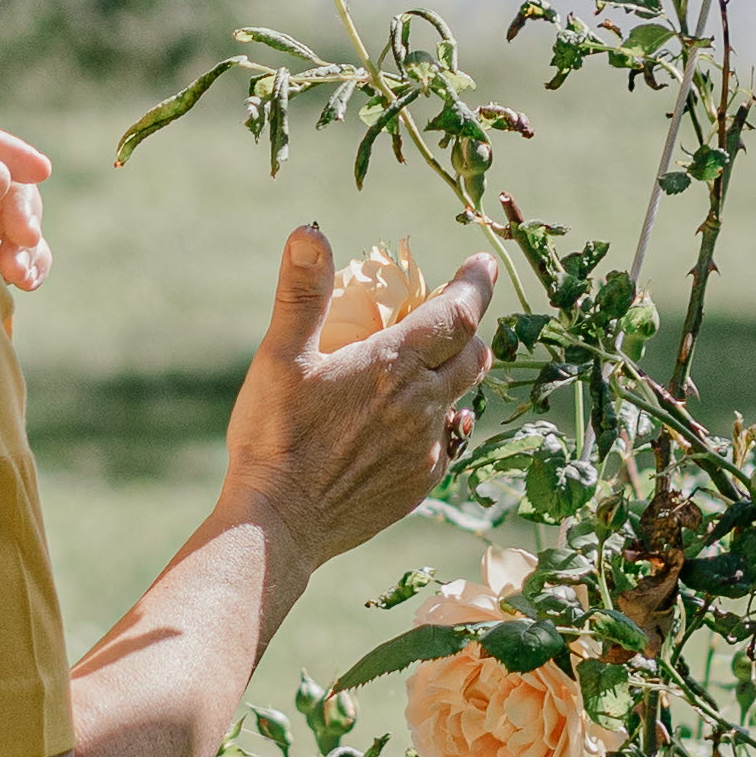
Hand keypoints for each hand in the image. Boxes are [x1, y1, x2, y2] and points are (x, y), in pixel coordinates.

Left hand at [0, 121, 54, 292]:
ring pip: (20, 223)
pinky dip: (27, 266)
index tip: (42, 170)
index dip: (12, 153)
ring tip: (17, 274)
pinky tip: (24, 282)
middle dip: (21, 211)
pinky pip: (21, 254)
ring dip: (25, 247)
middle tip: (25, 236)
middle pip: (8, 185)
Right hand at [225, 222, 500, 571]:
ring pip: (462, 399)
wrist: (280, 526)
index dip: (475, 284)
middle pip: (473, 355)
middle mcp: (423, 405)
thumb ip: (300, 293)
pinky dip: (437, 422)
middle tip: (444, 316)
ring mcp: (427, 448)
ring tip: (423, 369)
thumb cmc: (274, 438)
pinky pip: (447, 442)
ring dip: (452, 376)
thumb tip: (309, 231)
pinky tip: (406, 422)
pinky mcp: (420, 483)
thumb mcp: (279, 357)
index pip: (457, 312)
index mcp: (394, 365)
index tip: (481, 264)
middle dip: (466, 330)